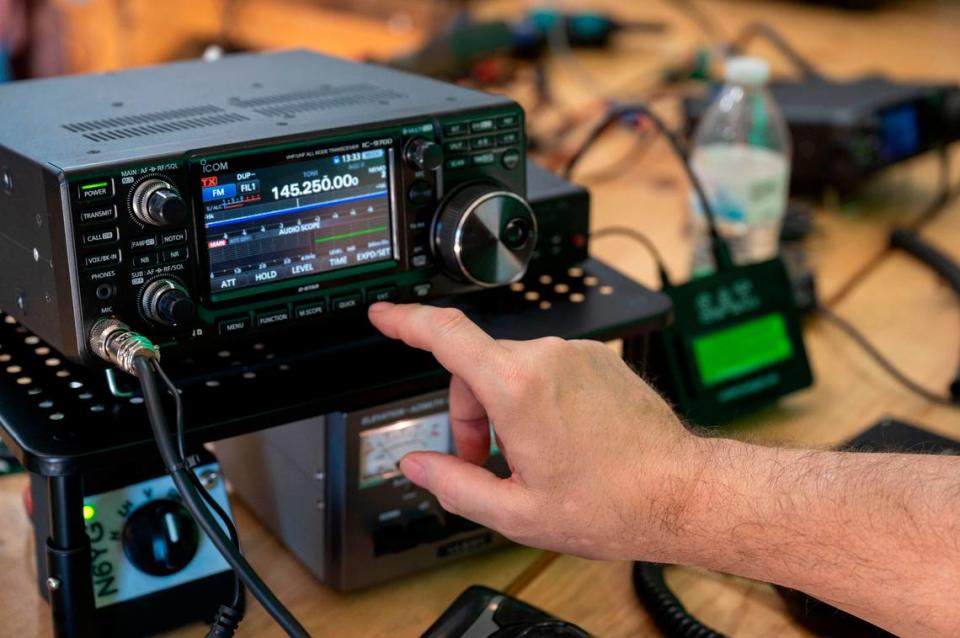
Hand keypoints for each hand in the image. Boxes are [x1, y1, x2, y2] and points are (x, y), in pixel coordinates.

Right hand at [368, 302, 703, 560]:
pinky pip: (548, 370)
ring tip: (532, 459)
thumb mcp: (515, 511)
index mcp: (517, 387)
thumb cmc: (611, 503)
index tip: (384, 314)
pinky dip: (537, 398)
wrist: (680, 493)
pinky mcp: (600, 359)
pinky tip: (560, 440)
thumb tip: (418, 465)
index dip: (405, 321)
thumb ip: (453, 484)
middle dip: (469, 415)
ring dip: (505, 409)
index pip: (446, 335)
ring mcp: (578, 354)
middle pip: (477, 368)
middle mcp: (547, 356)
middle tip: (486, 463)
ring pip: (512, 370)